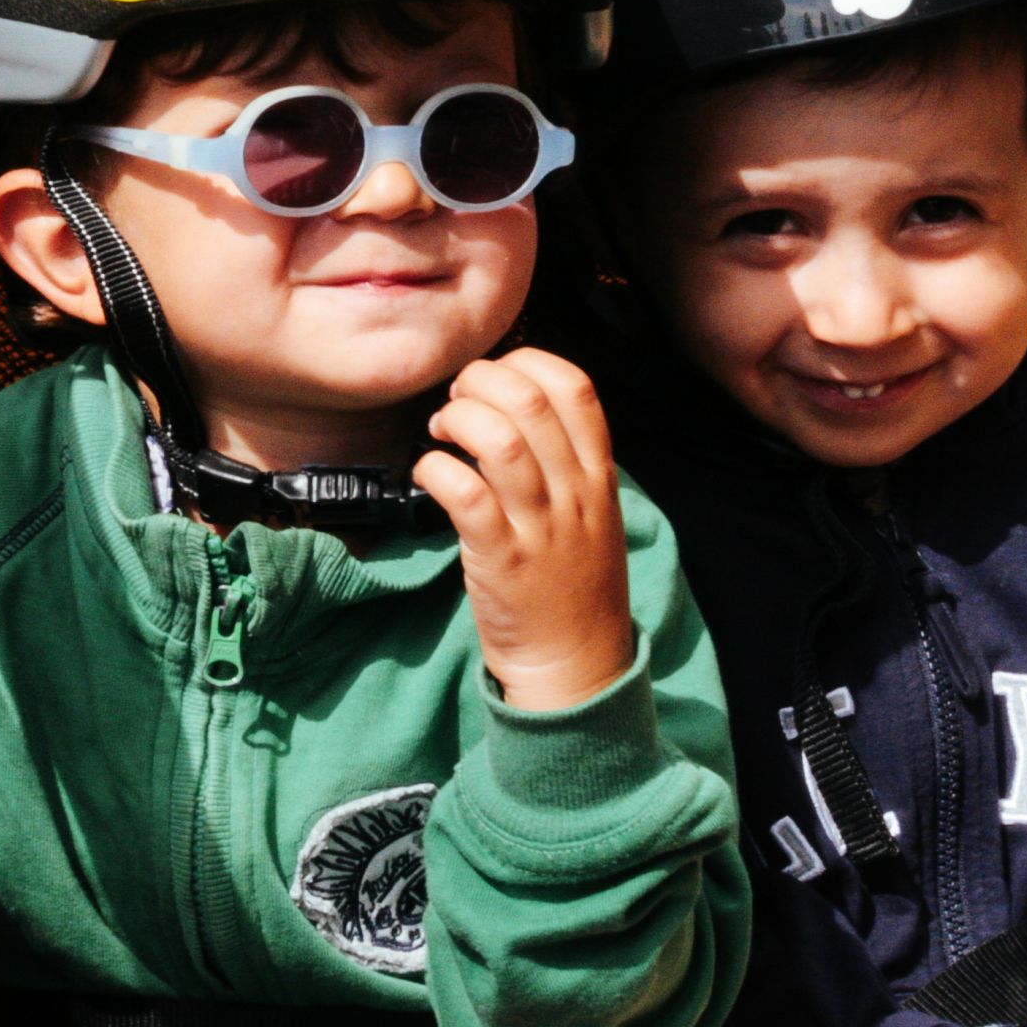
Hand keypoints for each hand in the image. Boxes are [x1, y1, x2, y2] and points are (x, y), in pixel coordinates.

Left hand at [418, 349, 634, 709]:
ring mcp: (540, 526)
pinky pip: (465, 495)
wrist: (577, 662)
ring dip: (458, 419)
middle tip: (457, 399)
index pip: (575, 387)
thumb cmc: (572, 582)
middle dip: (481, 382)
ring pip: (499, 440)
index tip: (498, 376)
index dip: (527, 363)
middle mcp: (574, 493)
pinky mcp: (501, 559)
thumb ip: (563, 460)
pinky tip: (428, 474)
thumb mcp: (590, 511)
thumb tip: (510, 406)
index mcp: (597, 474)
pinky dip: (436, 470)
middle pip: (530, 401)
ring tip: (441, 431)